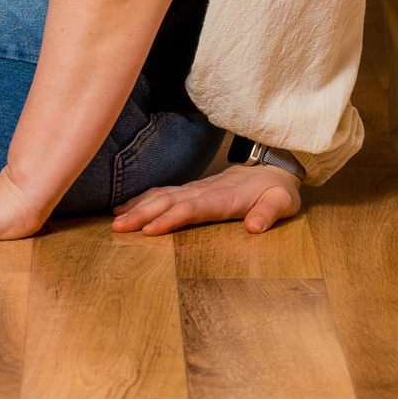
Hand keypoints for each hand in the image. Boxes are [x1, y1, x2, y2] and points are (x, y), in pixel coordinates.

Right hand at [111, 163, 300, 235]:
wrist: (274, 168)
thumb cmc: (277, 190)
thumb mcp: (283, 202)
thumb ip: (269, 213)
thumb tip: (254, 226)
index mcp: (223, 198)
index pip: (192, 208)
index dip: (170, 218)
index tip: (149, 230)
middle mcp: (204, 192)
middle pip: (168, 202)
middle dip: (142, 214)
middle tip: (118, 228)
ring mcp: (196, 189)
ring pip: (162, 196)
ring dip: (138, 207)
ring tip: (115, 220)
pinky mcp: (192, 190)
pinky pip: (163, 193)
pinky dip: (142, 199)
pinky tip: (126, 208)